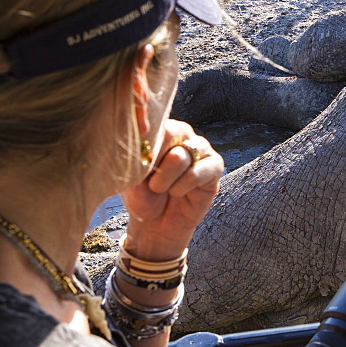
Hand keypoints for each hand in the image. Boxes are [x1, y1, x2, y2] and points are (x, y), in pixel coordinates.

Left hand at [122, 119, 223, 260]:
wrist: (158, 224)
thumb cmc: (143, 196)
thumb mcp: (130, 177)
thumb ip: (135, 158)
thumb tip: (138, 144)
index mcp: (161, 130)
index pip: (154, 122)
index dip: (144, 141)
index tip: (135, 161)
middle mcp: (183, 133)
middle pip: (169, 134)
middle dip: (153, 164)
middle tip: (148, 182)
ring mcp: (201, 148)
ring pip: (180, 157)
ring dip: (165, 180)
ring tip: (161, 190)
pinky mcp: (215, 166)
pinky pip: (196, 173)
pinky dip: (181, 187)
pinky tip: (178, 192)